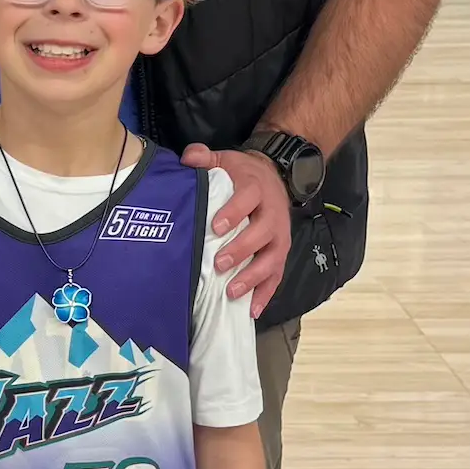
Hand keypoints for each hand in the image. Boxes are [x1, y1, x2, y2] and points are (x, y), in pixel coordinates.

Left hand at [180, 144, 291, 317]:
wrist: (273, 177)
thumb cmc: (242, 174)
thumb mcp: (225, 159)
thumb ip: (205, 158)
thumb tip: (188, 158)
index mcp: (256, 189)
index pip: (248, 198)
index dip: (234, 212)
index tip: (216, 226)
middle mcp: (272, 214)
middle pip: (263, 233)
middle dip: (242, 250)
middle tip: (220, 264)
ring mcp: (279, 237)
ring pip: (272, 259)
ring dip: (254, 277)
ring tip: (233, 292)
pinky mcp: (280, 254)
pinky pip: (276, 276)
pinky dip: (266, 294)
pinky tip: (251, 310)